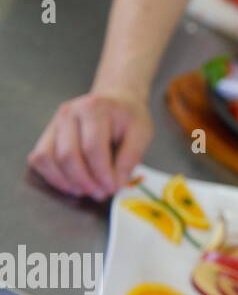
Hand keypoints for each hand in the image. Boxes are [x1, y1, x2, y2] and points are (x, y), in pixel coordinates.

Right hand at [27, 90, 153, 199]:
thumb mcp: (142, 133)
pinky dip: (52, 176)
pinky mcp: (46, 134)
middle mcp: (69, 112)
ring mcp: (54, 122)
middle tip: (100, 194)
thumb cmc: (128, 118)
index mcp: (95, 108)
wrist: (115, 101)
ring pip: (49, 158)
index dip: (101, 173)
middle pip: (68, 155)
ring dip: (66, 181)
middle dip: (84, 181)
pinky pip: (40, 159)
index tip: (112, 188)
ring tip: (86, 191)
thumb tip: (116, 184)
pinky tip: (71, 185)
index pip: (93, 147)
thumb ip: (130, 158)